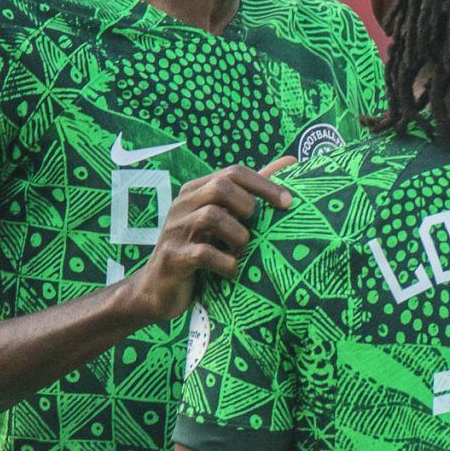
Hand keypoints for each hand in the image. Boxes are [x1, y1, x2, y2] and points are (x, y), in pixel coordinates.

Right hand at [114, 160, 293, 324]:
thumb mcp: (222, 220)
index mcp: (196, 191)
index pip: (233, 172)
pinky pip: (204, 253)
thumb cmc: (200, 251)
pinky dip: (226, 263)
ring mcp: (175, 230)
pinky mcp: (172, 257)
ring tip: (243, 252)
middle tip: (256, 231)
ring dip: (238, 236)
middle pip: (221, 187)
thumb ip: (251, 193)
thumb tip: (291, 162)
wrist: (158, 289)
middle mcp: (182, 204)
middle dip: (248, 207)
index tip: (289, 203)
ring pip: (212, 217)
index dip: (265, 184)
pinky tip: (232, 270)